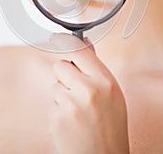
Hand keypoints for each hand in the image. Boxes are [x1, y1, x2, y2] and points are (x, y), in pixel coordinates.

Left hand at [49, 34, 129, 153]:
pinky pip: (51, 104)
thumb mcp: (111, 93)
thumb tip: (85, 41)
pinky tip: (72, 123)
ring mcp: (71, 105)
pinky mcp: (57, 119)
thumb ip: (95, 67)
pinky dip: (58, 111)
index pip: (79, 50)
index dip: (65, 41)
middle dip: (65, 75)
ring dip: (62, 95)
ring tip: (78, 112)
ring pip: (54, 85)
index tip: (55, 37)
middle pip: (60, 66)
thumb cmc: (111, 124)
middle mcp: (88, 90)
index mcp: (105, 81)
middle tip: (77, 91)